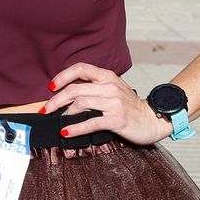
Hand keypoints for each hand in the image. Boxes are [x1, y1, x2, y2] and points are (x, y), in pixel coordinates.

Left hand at [40, 62, 172, 145]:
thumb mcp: (114, 89)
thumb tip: (68, 95)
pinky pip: (91, 122)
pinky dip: (76, 128)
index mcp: (107, 76)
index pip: (81, 68)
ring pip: (81, 103)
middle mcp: (110, 87)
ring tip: (58, 121)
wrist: (153, 119)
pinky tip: (67, 132)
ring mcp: (114, 103)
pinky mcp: (116, 119)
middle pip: (75, 89)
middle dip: (56, 100)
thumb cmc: (130, 106)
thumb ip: (95, 87)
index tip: (50, 87)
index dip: (63, 76)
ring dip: (65, 113)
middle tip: (46, 109)